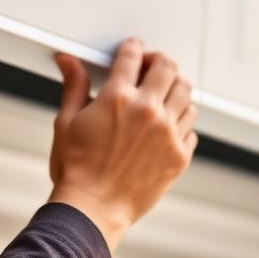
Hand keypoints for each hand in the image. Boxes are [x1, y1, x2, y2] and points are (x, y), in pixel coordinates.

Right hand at [48, 38, 197, 252]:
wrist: (92, 209)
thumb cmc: (76, 169)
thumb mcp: (67, 121)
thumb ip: (74, 85)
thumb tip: (68, 61)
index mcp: (118, 98)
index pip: (132, 56)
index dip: (131, 48)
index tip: (131, 50)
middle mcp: (148, 111)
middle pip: (169, 67)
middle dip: (158, 61)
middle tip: (149, 67)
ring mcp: (168, 134)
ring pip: (187, 95)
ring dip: (174, 89)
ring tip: (160, 97)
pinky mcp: (179, 156)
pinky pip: (191, 128)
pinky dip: (181, 122)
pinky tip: (165, 127)